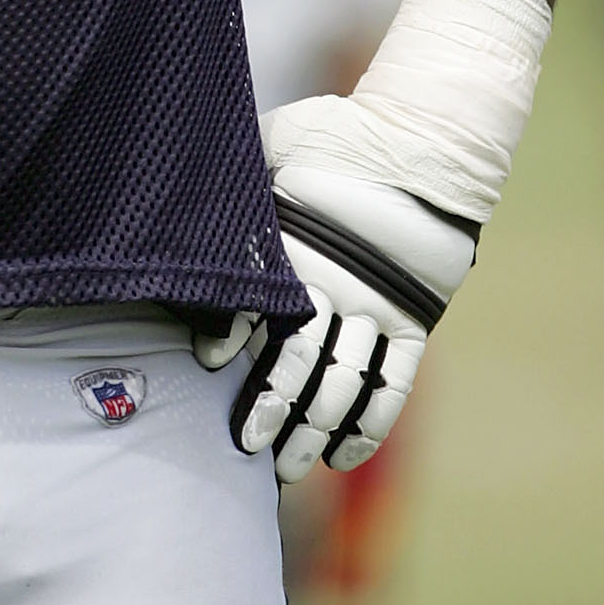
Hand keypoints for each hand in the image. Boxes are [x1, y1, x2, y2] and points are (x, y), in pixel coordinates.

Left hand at [195, 0, 549, 484]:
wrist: (424, 140)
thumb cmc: (336, 136)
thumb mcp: (274, 146)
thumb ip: (238, 177)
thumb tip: (179, 180)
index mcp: (297, 246)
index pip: (256, 304)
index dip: (229, 335)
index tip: (208, 361)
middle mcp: (336, 286)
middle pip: (298, 362)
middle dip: (270, 408)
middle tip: (244, 447)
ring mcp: (378, 308)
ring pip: (341, 384)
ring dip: (313, 429)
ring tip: (288, 468)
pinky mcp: (414, 321)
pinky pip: (391, 384)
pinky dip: (368, 424)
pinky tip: (343, 458)